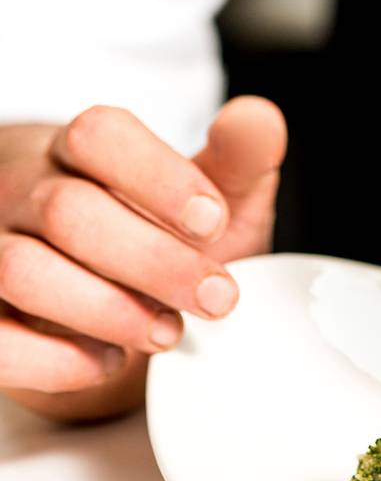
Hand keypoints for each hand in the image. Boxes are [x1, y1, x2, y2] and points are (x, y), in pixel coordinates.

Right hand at [0, 96, 285, 416]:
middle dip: (152, 260)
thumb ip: (240, 157)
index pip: (98, 135)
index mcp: (80, 150)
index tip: (212, 222)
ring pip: (21, 271)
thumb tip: (258, 120)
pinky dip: (53, 360)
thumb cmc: (164, 232)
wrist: (109, 290)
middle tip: (217, 297)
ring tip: (169, 332)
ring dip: (105, 310)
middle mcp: (25, 192)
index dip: (157, 176)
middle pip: (67, 211)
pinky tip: (109, 361)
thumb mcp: (213, 193)